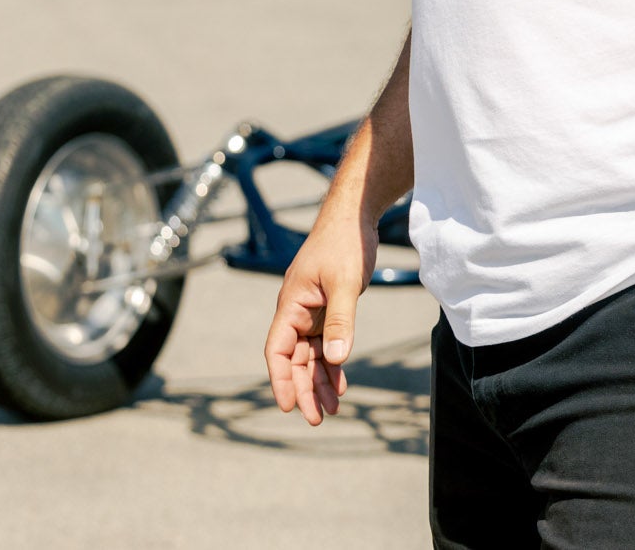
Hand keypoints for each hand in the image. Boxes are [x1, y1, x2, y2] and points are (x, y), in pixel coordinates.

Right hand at [263, 207, 376, 425]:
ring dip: (321, 380)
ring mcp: (313, 310)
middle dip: (305, 389)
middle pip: (295, 359)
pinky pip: (326, 342)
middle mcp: (297, 310)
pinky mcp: (329, 307)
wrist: (355, 215)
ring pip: (312, 354)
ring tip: (333, 408)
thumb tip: (336, 358)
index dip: (281, 380)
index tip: (288, 406)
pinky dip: (333, 362)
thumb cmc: (344, 242)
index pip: (278, 350)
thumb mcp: (343, 282)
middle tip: (319, 419)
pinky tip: (341, 381)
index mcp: (291, 304)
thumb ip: (340, 320)